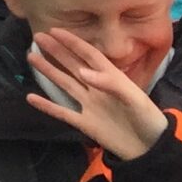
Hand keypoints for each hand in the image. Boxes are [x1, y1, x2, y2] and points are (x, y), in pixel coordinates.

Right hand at [27, 26, 167, 160]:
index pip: (89, 55)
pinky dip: (46, 105)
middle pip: (73, 65)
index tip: (54, 30)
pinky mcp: (84, 123)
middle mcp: (97, 88)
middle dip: (56, 51)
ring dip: (48, 71)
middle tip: (37, 37)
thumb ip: (109, 83)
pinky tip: (30, 97)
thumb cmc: (148, 119)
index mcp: (111, 78)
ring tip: (31, 57)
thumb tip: (81, 72)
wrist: (151, 150)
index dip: (73, 42)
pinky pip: (61, 112)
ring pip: (64, 84)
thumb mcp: (134, 98)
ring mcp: (89, 105)